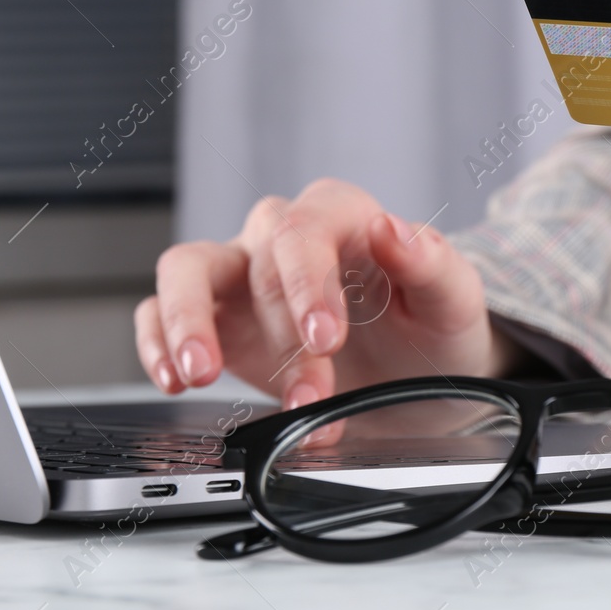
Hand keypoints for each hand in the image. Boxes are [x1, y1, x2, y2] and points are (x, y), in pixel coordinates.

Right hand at [134, 179, 523, 408]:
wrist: (418, 380)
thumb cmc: (432, 329)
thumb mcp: (453, 300)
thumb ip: (432, 261)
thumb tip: (395, 228)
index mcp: (344, 217)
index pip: (305, 229)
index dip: (306, 282)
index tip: (323, 338)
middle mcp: (285, 238)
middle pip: (255, 260)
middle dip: (280, 336)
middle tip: (308, 392)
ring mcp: (244, 276)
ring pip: (186, 268)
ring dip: (188, 322)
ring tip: (198, 372)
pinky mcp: (214, 317)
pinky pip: (160, 310)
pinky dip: (157, 342)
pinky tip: (173, 377)